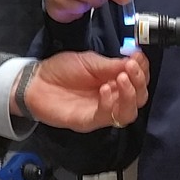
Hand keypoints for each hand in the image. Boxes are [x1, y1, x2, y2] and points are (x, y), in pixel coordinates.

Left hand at [23, 51, 148, 131]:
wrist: (35, 81)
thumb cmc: (61, 70)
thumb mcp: (89, 61)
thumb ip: (111, 64)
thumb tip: (136, 60)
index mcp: (114, 81)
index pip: (138, 81)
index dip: (143, 71)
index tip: (139, 58)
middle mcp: (112, 98)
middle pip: (139, 98)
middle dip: (140, 83)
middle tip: (131, 68)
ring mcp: (101, 111)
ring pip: (128, 112)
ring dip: (130, 95)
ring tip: (123, 77)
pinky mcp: (88, 121)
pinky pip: (106, 117)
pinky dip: (109, 103)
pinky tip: (105, 89)